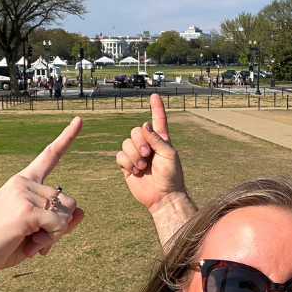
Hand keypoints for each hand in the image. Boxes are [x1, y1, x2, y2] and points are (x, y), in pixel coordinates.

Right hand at [0, 117, 85, 291]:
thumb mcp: (35, 232)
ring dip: (56, 233)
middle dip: (60, 226)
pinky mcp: (25, 210)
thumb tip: (82, 211)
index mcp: (22, 182)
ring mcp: (23, 194)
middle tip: (33, 237)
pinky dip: (50, 239)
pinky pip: (59, 224)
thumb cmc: (0, 246)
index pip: (49, 156)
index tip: (80, 120)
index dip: (66, 138)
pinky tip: (29, 241)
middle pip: (70, 201)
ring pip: (68, 213)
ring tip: (27, 239)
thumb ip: (60, 222)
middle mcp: (22, 182)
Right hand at [116, 94, 186, 209]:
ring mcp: (137, 155)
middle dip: (140, 143)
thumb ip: (157, 139)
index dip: (156, 108)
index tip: (154, 96)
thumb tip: (144, 125)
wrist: (162, 196)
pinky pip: (120, 155)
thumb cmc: (171, 176)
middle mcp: (148, 145)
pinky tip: (135, 171)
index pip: (158, 120)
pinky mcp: (127, 165)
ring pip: (126, 143)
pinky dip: (127, 162)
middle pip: (135, 131)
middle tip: (148, 155)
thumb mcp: (169, 154)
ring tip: (143, 166)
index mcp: (161, 140)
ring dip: (134, 155)